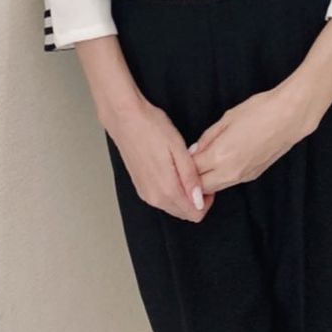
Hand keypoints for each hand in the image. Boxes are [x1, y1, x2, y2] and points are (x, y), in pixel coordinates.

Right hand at [107, 96, 213, 222]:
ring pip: (173, 206)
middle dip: (196, 199)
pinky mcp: (140, 186)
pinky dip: (172, 190)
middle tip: (197, 173)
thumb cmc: (151, 128)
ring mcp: (145, 193)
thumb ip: (190, 177)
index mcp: (166, 189)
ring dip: (183, 195)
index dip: (206, 200)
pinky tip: (172, 169)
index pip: (194, 213)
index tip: (207, 181)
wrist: (125, 118)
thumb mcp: (178, 148)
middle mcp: (154, 197)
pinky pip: (162, 198)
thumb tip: (199, 200)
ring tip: (185, 168)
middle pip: (184, 213)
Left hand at [190, 88, 309, 194]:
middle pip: (201, 186)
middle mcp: (230, 171)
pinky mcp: (252, 176)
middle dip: (191, 178)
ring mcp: (243, 176)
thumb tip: (194, 151)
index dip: (182, 165)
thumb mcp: (227, 118)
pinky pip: (229, 183)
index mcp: (220, 155)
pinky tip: (219, 164)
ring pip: (215, 188)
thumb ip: (207, 137)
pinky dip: (219, 178)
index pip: (191, 171)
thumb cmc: (259, 111)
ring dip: (205, 181)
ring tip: (201, 164)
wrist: (290, 117)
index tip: (178, 158)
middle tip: (187, 165)